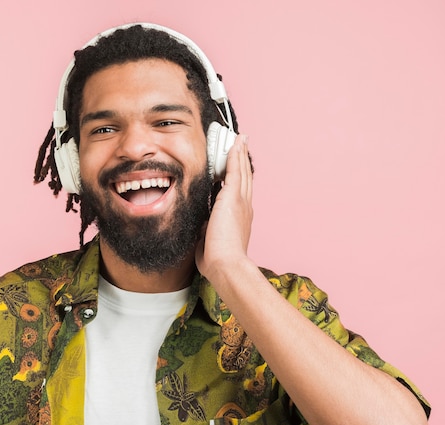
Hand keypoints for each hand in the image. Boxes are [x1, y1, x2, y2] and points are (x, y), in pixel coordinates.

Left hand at [195, 134, 253, 282]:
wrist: (226, 264)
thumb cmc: (217, 260)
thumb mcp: (209, 241)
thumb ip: (206, 230)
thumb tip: (200, 226)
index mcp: (239, 218)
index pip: (239, 192)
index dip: (238, 178)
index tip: (236, 168)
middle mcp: (244, 207)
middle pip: (244, 178)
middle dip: (242, 161)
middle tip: (241, 145)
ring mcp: (240, 201)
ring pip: (241, 171)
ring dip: (240, 153)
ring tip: (240, 139)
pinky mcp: (233, 198)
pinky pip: (235, 170)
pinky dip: (235, 156)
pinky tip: (235, 143)